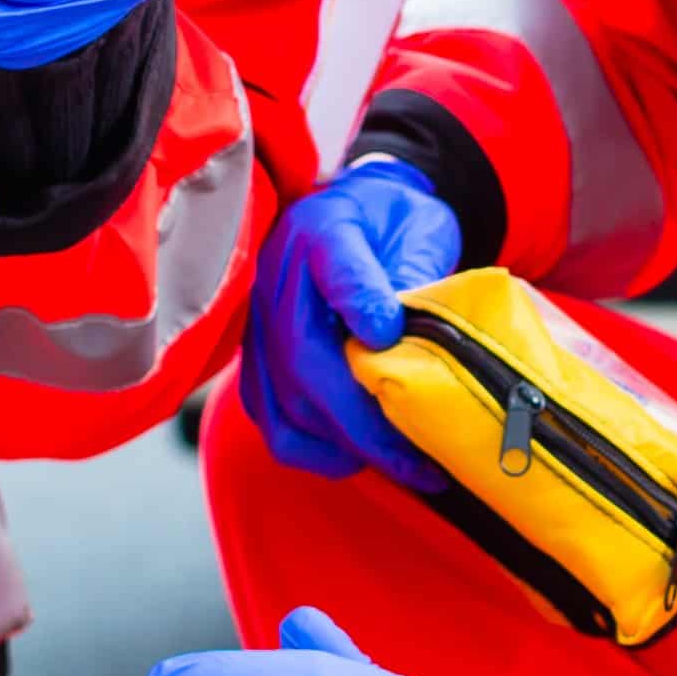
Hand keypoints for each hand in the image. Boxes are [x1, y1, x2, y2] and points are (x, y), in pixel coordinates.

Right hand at [243, 155, 461, 488]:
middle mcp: (280, 276)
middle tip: (416, 459)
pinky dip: (312, 450)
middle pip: (306, 359)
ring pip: (285, 401)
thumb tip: (416, 348)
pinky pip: (270, 418)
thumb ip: (418, 277)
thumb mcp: (420, 229)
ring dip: (343, 444)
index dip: (360, 301)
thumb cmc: (394, 223)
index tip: (389, 334)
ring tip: (400, 465)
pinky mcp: (256, 359)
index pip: (338, 266)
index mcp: (326, 231)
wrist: (355, 210)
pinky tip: (357, 459)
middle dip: (363, 422)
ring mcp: (260, 322)